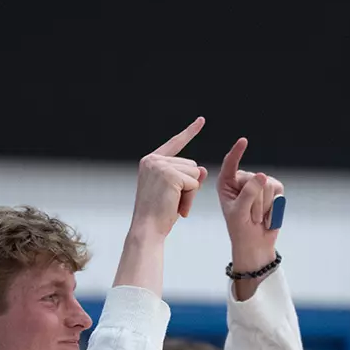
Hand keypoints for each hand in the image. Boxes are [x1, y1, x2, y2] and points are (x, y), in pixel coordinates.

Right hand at [129, 117, 207, 237]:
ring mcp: (161, 166)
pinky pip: (194, 182)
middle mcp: (153, 160)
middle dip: (189, 185)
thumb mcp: (175, 192)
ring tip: (173, 205)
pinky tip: (176, 206)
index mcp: (150, 161)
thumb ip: (188, 177)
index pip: (175, 143)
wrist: (147, 229)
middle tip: (172, 202)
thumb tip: (203, 168)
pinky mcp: (170, 175)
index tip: (202, 120)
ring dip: (190, 192)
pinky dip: (190, 197)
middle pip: (191, 164)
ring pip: (194, 173)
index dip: (190, 132)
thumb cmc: (159, 214)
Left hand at [218, 137, 284, 269]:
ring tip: (258, 218)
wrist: (256, 243)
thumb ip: (248, 194)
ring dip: (264, 206)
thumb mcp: (239, 212)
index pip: (230, 164)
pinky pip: (277, 190)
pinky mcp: (274, 189)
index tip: (244, 141)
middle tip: (252, 218)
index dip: (237, 152)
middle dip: (255, 201)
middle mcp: (242, 180)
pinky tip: (268, 214)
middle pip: (254, 178)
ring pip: (266, 184)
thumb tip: (262, 175)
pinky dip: (274, 205)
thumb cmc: (241, 229)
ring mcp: (259, 183)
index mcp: (226, 184)